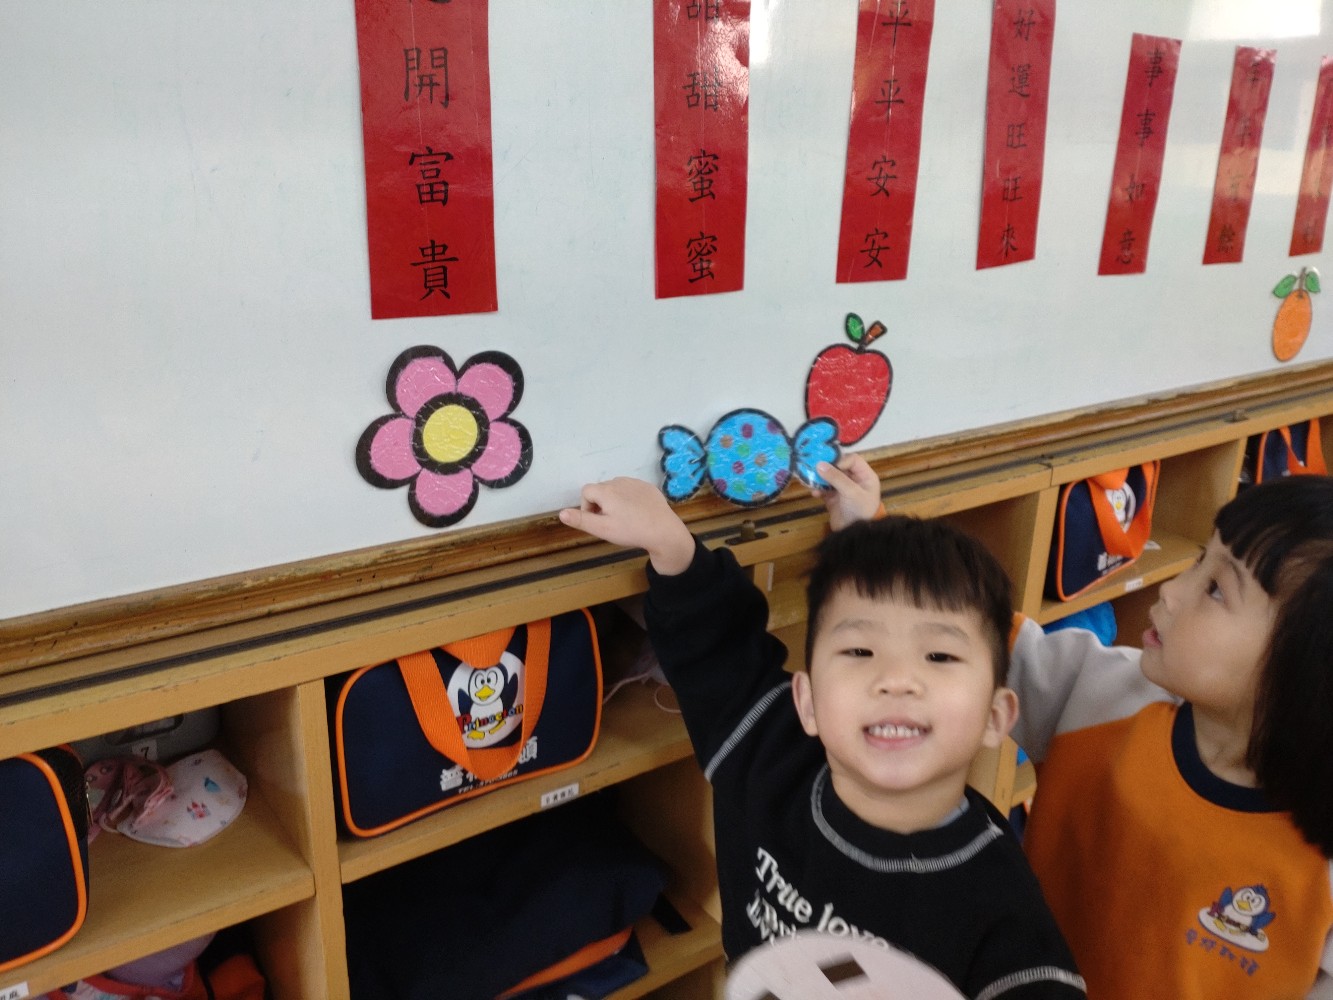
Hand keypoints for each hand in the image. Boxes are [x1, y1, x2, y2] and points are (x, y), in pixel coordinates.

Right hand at [559, 477, 695, 574]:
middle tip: (611, 522)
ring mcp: (636, 483)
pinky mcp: (648, 487)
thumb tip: (561, 513)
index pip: (586, 492)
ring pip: (617, 488)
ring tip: (624, 518)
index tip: (597, 521)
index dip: (587, 507)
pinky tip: (637, 513)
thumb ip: (581, 520)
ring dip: (615, 500)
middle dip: (601, 504)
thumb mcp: (602, 529)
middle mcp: (619, 481)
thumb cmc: (630, 531)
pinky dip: (630, 499)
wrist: (664, 531)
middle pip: (601, 489)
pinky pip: (632, 489)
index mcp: (606, 490)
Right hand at [811, 454, 881, 530]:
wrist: (854, 535)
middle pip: (839, 467)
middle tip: (814, 468)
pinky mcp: (833, 498)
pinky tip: (814, 493)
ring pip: (829, 477)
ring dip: (820, 479)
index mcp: (865, 476)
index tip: (828, 465)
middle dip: (827, 468)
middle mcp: (855, 481)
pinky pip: (824, 489)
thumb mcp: (851, 492)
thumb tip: (819, 464)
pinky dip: (818, 489)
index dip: (840, 460)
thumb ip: (836, 477)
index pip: (852, 460)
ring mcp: (843, 490)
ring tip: (810, 480)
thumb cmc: (860, 511)